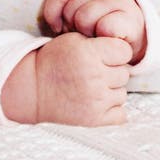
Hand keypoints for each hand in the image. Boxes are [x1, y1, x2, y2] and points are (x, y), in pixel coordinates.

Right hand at [1, 32, 131, 126]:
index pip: (125, 51)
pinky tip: (99, 103)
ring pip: (122, 94)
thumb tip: (126, 47)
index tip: (106, 55)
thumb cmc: (55, 60)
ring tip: (93, 88)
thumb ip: (100, 41)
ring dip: (111, 91)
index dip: (117, 52)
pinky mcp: (94, 119)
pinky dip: (112, 110)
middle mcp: (95, 77)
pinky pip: (120, 115)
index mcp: (90, 53)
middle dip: (112, 72)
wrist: (33, 89)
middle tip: (96, 72)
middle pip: (124, 73)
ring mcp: (95, 100)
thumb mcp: (74, 39)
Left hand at [42, 0, 146, 64]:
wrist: (133, 37)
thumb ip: (63, 9)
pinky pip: (104, 26)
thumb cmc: (99, 25)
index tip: (58, 27)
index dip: (53, 13)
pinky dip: (102, 37)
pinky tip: (107, 39)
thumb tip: (54, 24)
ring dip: (87, 33)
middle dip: (73, 26)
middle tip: (85, 31)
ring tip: (96, 35)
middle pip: (71, 9)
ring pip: (85, 18)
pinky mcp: (129, 15)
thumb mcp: (77, 12)